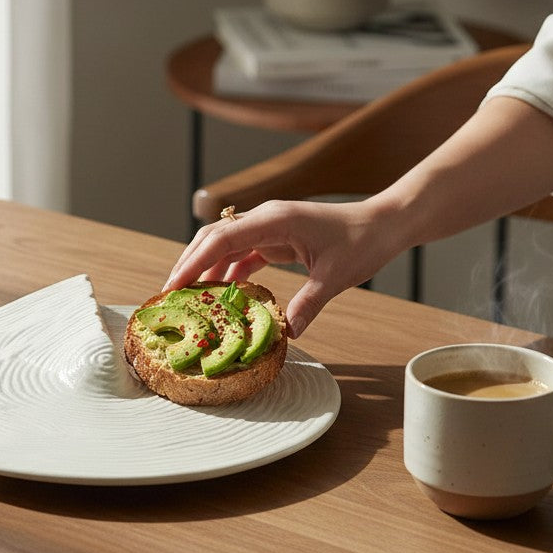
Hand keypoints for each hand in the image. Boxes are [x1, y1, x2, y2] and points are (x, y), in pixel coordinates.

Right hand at [164, 198, 401, 337]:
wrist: (383, 224)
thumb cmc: (362, 242)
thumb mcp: (335, 277)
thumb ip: (308, 304)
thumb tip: (288, 333)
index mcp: (274, 220)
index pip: (221, 238)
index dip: (193, 262)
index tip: (173, 286)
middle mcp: (265, 219)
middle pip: (213, 237)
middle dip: (188, 264)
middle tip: (169, 295)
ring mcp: (269, 227)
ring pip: (224, 245)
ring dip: (205, 269)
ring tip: (188, 297)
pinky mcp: (276, 238)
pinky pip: (242, 253)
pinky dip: (227, 272)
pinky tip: (220, 294)